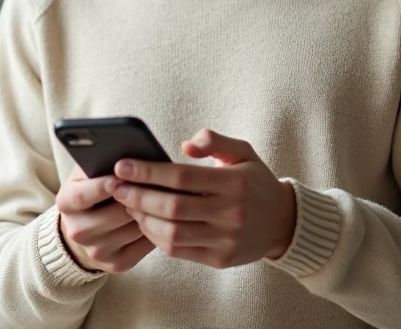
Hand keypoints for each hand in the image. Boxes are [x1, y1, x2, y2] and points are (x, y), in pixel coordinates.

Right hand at [56, 165, 155, 273]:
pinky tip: (162, 216)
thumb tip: (128, 157)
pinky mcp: (115, 265)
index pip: (81, 196)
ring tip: (165, 197)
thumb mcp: (88, 172)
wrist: (86, 228)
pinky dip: (156, 230)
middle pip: (114, 215)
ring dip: (151, 213)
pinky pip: (143, 245)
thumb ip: (100, 162)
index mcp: (66, 202)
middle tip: (156, 184)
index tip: (119, 177)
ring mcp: (96, 251)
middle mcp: (77, 231)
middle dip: (137, 199)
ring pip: (133, 229)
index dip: (101, 187)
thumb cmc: (94, 189)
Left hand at [112, 129, 296, 268]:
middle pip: (172, 208)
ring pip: (172, 233)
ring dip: (143, 219)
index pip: (182, 178)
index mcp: (235, 184)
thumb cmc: (255, 182)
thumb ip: (215, 141)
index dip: (149, 172)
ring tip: (128, 204)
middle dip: (138, 197)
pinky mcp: (219, 259)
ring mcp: (225, 240)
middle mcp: (231, 214)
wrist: (283, 222)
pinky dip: (156, 237)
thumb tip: (185, 145)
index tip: (123, 166)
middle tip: (117, 187)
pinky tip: (146, 222)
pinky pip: (178, 251)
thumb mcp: (243, 152)